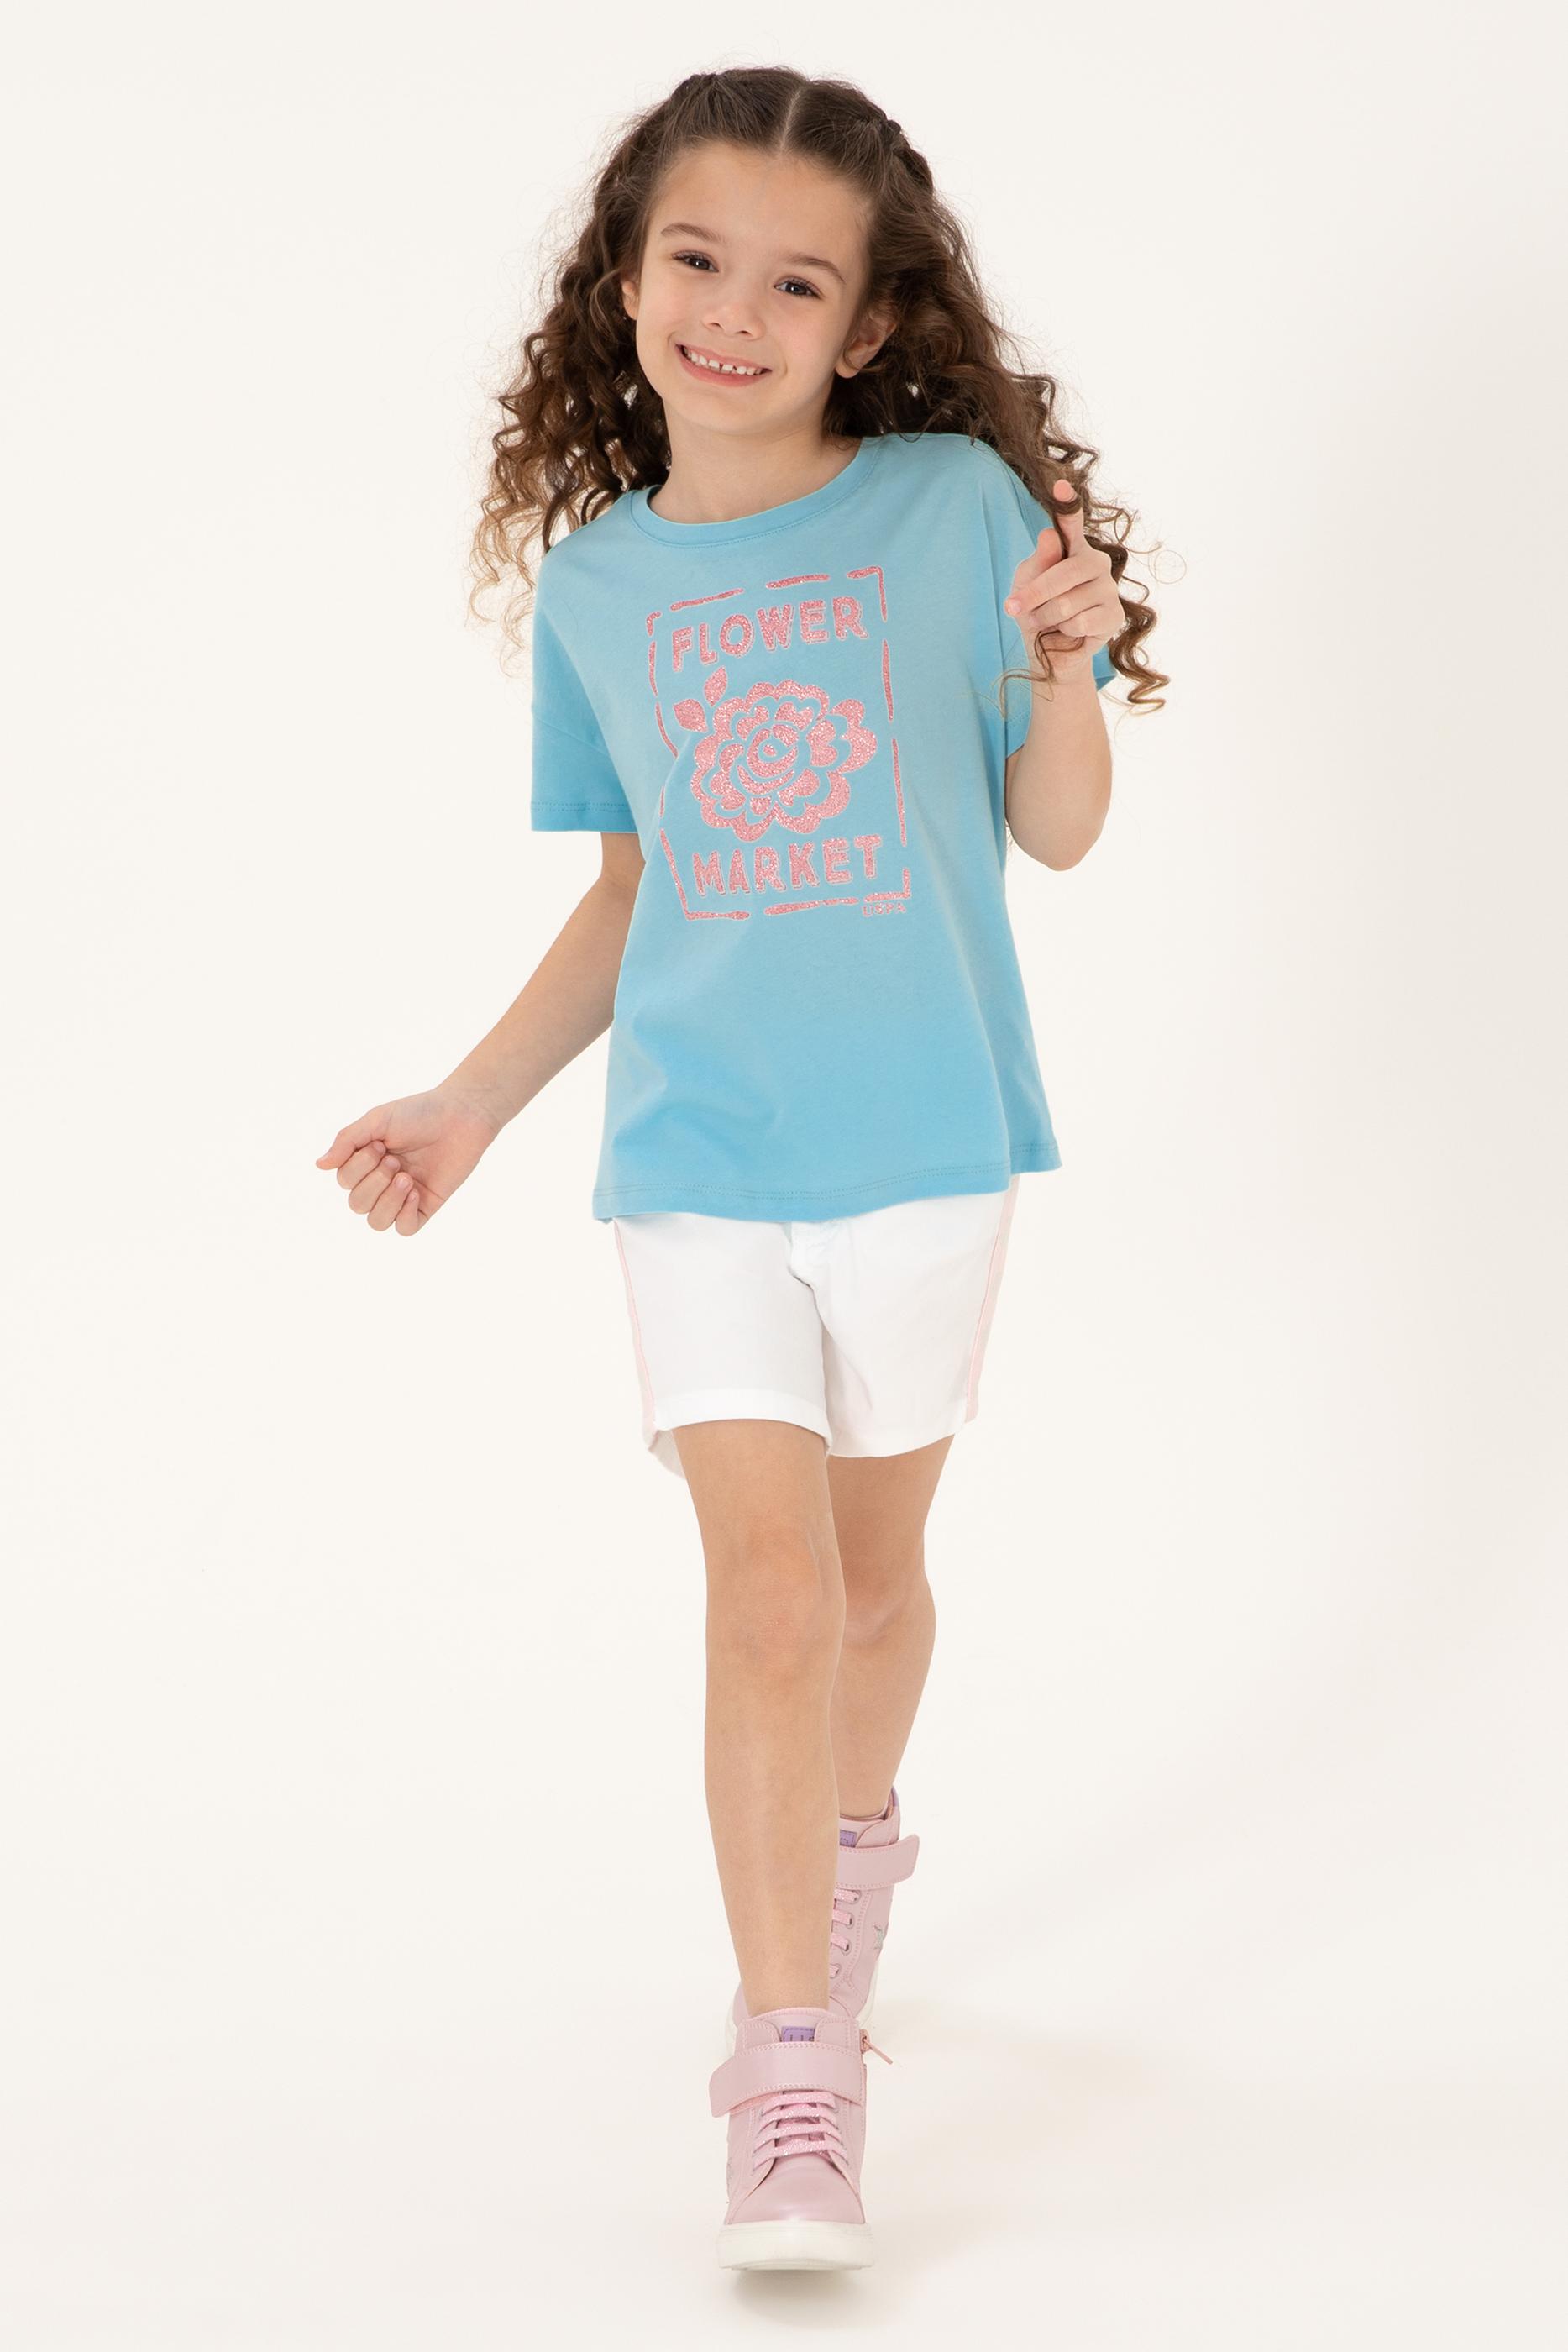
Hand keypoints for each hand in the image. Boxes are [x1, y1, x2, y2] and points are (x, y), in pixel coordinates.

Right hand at [313, 1084, 506, 1234]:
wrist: (460, 1115)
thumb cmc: (419, 1113)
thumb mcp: (377, 1121)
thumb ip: (346, 1141)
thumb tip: (319, 1165)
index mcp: (366, 1163)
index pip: (344, 1182)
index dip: (359, 1167)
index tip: (381, 1144)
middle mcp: (381, 1183)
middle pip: (357, 1205)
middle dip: (373, 1182)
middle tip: (394, 1159)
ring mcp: (403, 1197)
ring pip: (376, 1222)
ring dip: (387, 1200)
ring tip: (405, 1177)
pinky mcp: (426, 1206)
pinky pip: (404, 1229)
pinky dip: (404, 1214)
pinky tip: (415, 1192)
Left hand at [1003, 481, 1118, 680]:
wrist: (1049, 649)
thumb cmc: (1036, 609)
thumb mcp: (1026, 583)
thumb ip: (1038, 562)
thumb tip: (1049, 535)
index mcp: (1073, 548)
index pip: (1071, 522)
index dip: (1067, 504)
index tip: (1059, 486)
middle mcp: (1095, 562)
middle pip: (1062, 574)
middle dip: (1033, 595)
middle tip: (1013, 608)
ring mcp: (1108, 588)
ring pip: (1067, 603)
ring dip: (1046, 618)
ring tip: (1046, 622)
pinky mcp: (1114, 615)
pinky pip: (1080, 622)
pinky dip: (1065, 632)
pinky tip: (1068, 632)